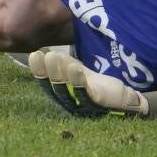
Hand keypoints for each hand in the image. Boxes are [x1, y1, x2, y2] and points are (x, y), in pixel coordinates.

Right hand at [28, 49, 148, 117]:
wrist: (122, 98)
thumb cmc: (94, 84)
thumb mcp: (76, 71)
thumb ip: (61, 63)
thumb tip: (43, 50)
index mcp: (63, 94)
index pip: (47, 84)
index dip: (39, 71)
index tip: (34, 54)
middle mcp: (70, 103)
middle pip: (54, 89)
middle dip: (46, 72)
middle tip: (39, 55)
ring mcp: (83, 105)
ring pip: (67, 91)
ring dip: (58, 75)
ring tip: (53, 57)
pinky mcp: (98, 103)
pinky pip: (86, 93)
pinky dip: (78, 81)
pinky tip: (74, 67)